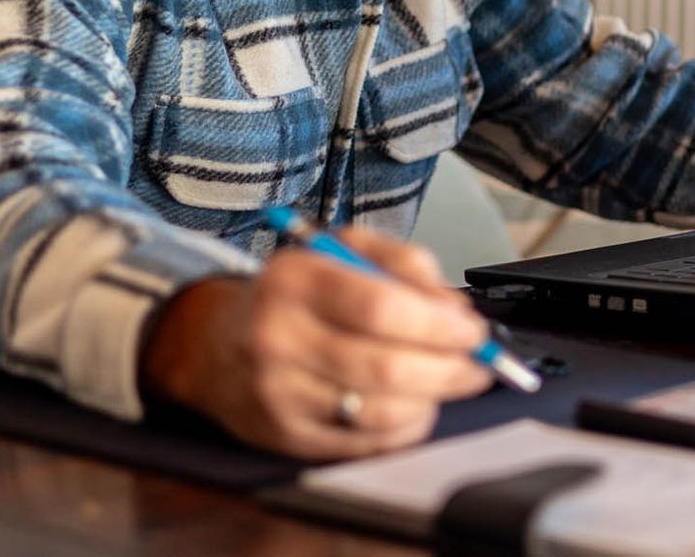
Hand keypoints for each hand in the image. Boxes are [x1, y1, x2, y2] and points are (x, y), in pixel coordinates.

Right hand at [140, 226, 494, 458]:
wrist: (214, 344)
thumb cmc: (290, 295)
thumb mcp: (339, 249)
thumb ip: (402, 262)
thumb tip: (454, 308)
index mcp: (293, 280)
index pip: (379, 307)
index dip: (438, 325)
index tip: (472, 330)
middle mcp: (278, 338)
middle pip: (385, 366)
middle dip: (448, 369)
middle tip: (479, 364)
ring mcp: (278, 394)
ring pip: (379, 412)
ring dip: (431, 400)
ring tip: (446, 381)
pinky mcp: (285, 437)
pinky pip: (365, 444)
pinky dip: (405, 428)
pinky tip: (414, 406)